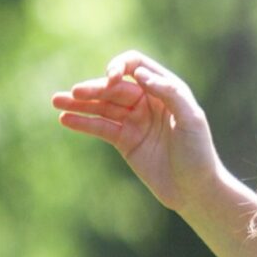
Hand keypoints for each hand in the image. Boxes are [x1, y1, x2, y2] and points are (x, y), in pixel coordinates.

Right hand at [51, 51, 224, 215]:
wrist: (195, 190)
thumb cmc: (199, 153)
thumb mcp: (192, 119)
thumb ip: (170, 93)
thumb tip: (140, 75)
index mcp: (166, 89)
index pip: (136, 67)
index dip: (120, 67)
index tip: (111, 78)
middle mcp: (148, 101)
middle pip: (114, 87)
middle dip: (93, 88)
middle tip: (73, 92)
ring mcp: (134, 121)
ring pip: (103, 106)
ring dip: (79, 103)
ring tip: (57, 101)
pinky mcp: (125, 141)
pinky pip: (101, 127)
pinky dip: (83, 123)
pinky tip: (65, 119)